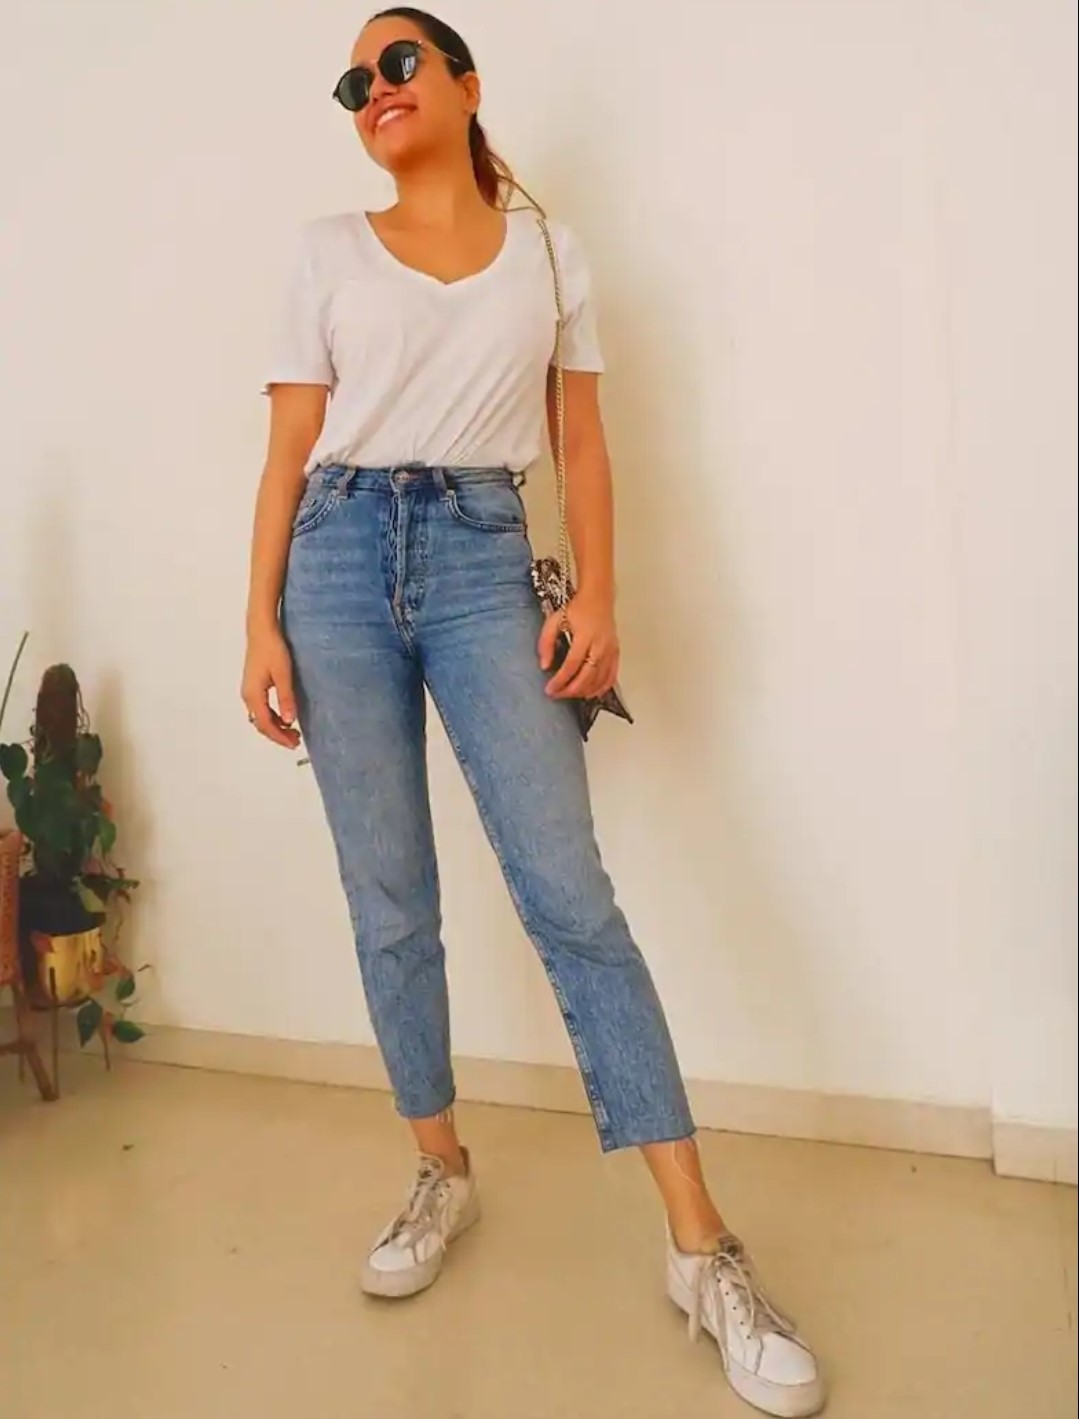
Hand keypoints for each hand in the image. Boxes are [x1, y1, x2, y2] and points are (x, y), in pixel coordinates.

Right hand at [241, 625, 301, 748]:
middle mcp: (248, 695)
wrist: (261, 630)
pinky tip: (285, 717)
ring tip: (293, 731)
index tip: (293, 743)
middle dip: (278, 734)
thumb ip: (286, 698)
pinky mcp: (253, 686)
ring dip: (275, 726)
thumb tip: (290, 721)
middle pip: (261, 724)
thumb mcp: (283, 675)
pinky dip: (272, 717)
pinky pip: (261, 708)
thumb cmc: (272, 649)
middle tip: (296, 740)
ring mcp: (249, 691)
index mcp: (253, 695)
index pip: (266, 724)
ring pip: (261, 717)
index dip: (280, 736)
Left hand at [538, 589, 619, 700]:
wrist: (598, 598)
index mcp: (585, 636)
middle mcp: (600, 645)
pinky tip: (591, 694)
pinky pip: (611, 677)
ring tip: (569, 694)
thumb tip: (544, 665)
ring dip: (583, 691)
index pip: (572, 664)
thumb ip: (546, 642)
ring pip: (599, 680)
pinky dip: (601, 688)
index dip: (560, 680)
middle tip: (557, 694)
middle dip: (570, 690)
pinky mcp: (616, 654)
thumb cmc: (578, 608)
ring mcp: (610, 651)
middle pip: (587, 676)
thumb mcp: (555, 620)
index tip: (550, 689)